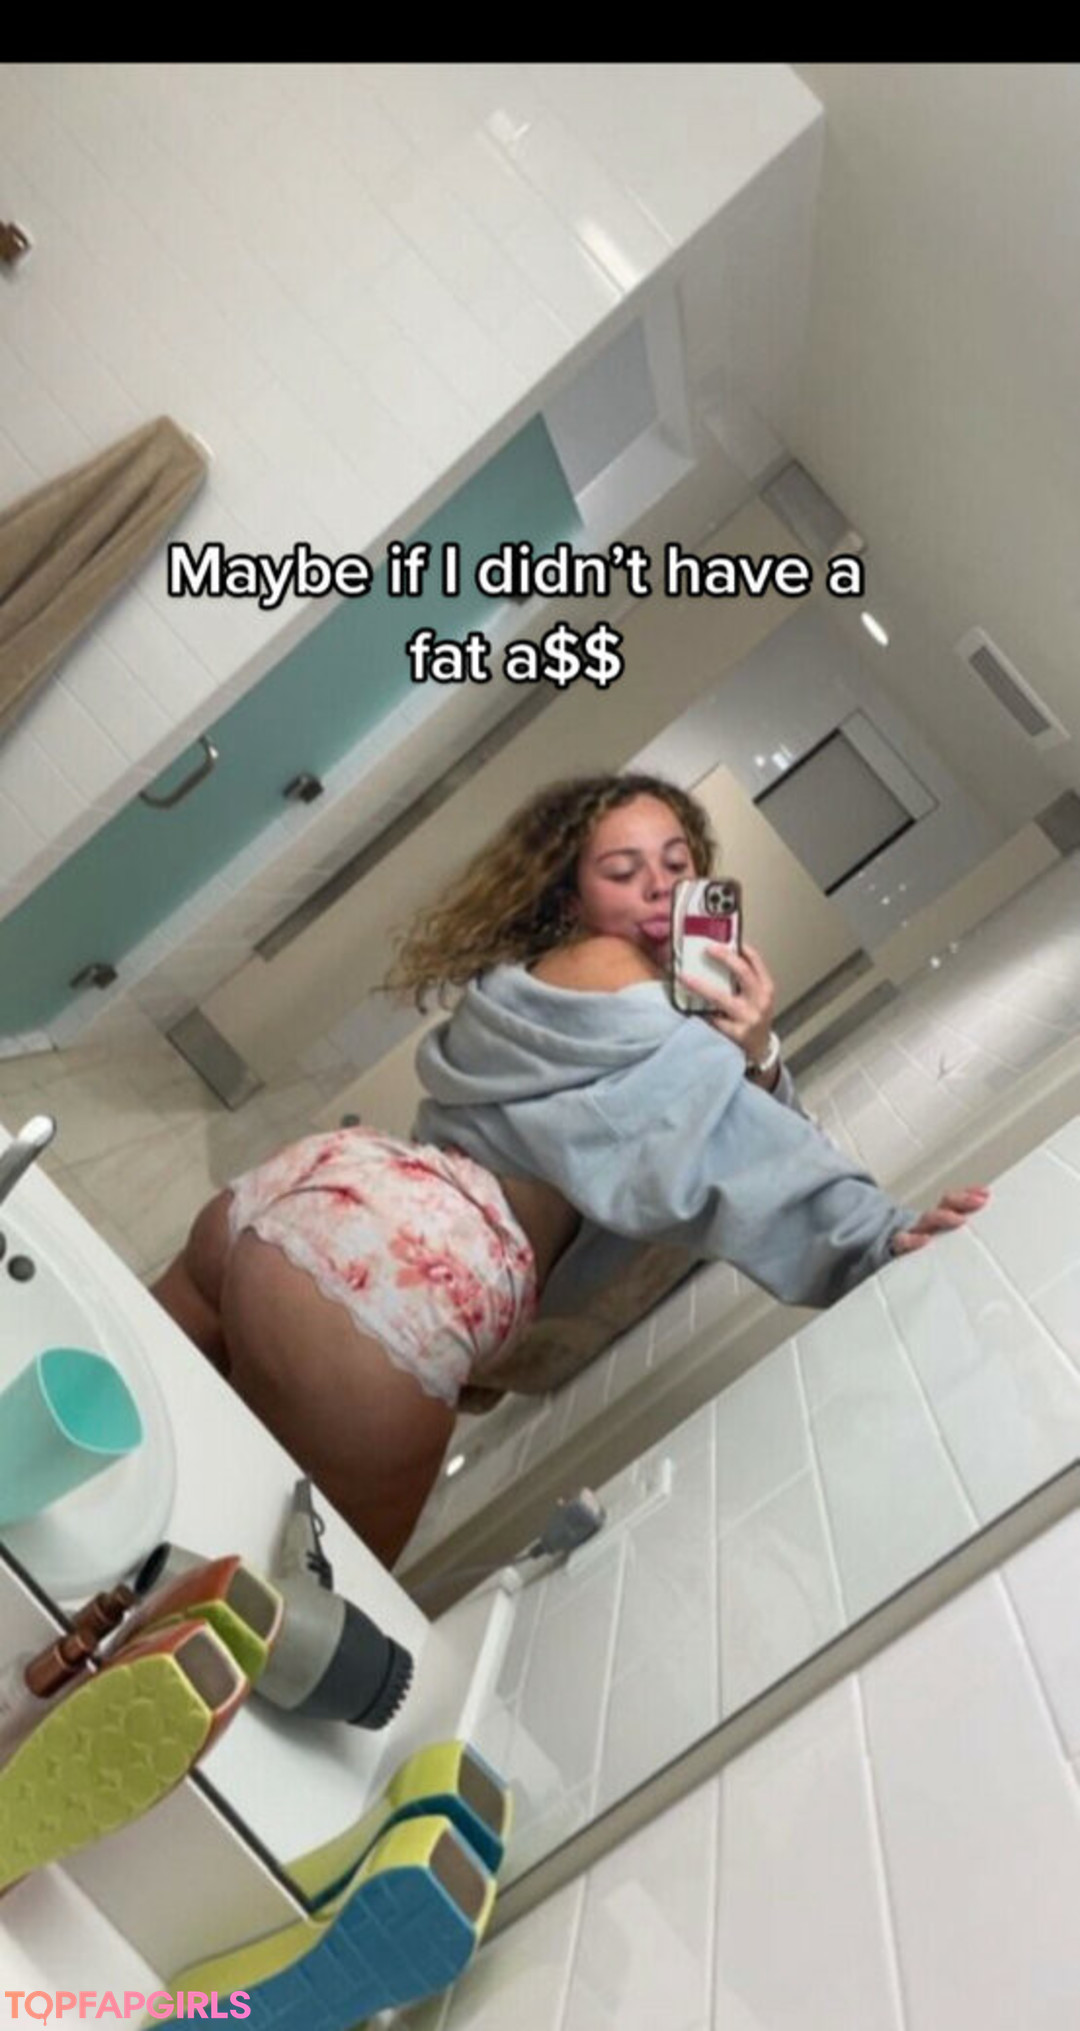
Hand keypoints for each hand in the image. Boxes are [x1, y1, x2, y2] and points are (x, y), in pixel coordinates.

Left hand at [679, 941, 776, 1067]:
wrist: (759, 1049)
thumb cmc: (753, 1018)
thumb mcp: (755, 996)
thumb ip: (742, 979)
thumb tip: (718, 955)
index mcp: (765, 988)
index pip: (754, 960)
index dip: (739, 947)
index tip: (722, 936)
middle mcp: (760, 1001)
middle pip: (742, 972)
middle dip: (724, 958)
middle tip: (705, 949)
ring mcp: (748, 1018)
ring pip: (721, 997)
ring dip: (700, 985)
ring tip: (684, 977)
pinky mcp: (735, 1033)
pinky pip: (713, 1018)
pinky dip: (698, 1010)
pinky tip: (685, 1004)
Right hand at [890, 1186, 990, 1254]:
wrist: (885, 1256)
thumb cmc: (920, 1249)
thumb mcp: (940, 1239)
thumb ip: (960, 1231)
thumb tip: (982, 1219)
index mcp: (938, 1219)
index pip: (952, 1201)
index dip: (968, 1195)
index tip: (985, 1194)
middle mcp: (926, 1223)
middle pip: (944, 1205)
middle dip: (961, 1201)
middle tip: (978, 1202)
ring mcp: (913, 1233)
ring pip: (927, 1219)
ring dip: (943, 1216)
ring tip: (958, 1219)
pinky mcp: (898, 1247)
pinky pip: (902, 1241)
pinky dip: (912, 1239)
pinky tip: (923, 1240)